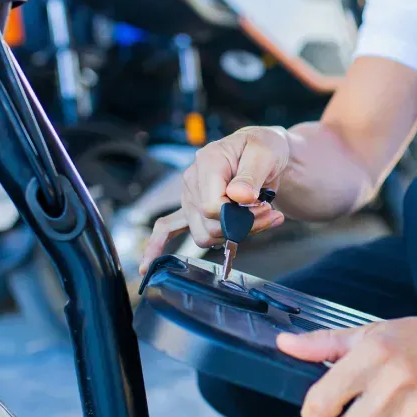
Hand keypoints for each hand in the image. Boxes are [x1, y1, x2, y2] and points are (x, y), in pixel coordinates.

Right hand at [140, 127, 289, 271]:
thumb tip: (239, 196)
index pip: (213, 207)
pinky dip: (156, 247)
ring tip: (259, 220)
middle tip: (269, 214)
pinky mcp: (192, 208)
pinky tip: (147, 267)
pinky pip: (166, 228)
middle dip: (244, 227)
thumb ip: (251, 175)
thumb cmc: (263, 149)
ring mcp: (189, 197)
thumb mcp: (265, 154)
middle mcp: (192, 181)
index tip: (264, 208)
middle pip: (209, 224)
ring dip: (231, 235)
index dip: (240, 217)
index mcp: (208, 162)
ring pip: (202, 234)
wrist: (262, 152)